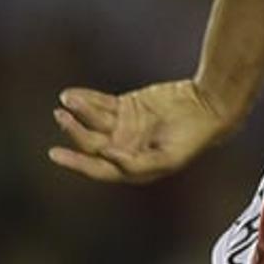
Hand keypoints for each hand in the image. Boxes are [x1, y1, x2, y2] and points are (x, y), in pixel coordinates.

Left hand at [49, 80, 234, 182]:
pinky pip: (99, 103)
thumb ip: (137, 163)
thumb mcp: (168, 157)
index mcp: (134, 167)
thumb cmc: (193, 137)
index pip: (99, 168)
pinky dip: (85, 98)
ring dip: (79, 111)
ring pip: (93, 121)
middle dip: (74, 131)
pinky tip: (72, 95)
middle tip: (62, 117)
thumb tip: (108, 156)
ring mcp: (124, 127)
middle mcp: (126, 148)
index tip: (56, 154)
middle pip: (91, 143)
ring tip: (69, 101)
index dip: (77, 163)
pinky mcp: (126, 106)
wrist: (207, 107)